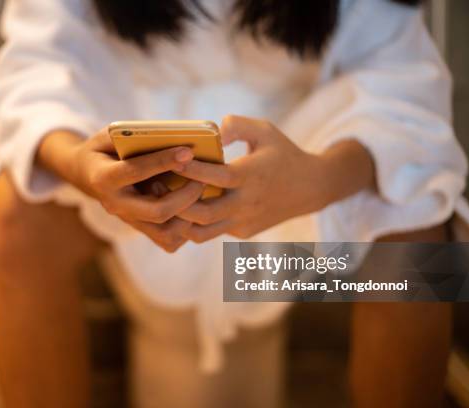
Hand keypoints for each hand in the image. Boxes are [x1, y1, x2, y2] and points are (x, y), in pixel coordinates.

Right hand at [37, 129, 205, 251]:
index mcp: (104, 177)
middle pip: (156, 210)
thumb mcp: (110, 134)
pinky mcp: (139, 229)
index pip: (136, 171)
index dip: (163, 161)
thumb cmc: (106, 148)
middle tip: (202, 179)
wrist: (87, 173)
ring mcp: (128, 220)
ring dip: (188, 215)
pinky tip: (194, 208)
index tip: (188, 152)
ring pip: (165, 232)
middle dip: (184, 196)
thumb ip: (133, 134)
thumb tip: (171, 134)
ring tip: (200, 194)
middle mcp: (115, 204)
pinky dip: (185, 228)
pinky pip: (167, 241)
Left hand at [174, 115, 374, 241]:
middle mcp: (246, 203)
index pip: (215, 177)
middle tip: (157, 186)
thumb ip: (236, 125)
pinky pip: (212, 232)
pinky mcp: (242, 233)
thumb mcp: (265, 130)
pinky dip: (195, 223)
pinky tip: (181, 208)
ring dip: (180, 221)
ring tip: (164, 202)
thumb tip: (212, 132)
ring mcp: (243, 222)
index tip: (171, 160)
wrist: (310, 188)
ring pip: (201, 233)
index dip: (190, 170)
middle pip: (201, 213)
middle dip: (175, 203)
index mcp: (251, 176)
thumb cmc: (283, 154)